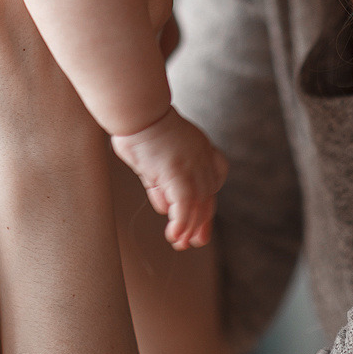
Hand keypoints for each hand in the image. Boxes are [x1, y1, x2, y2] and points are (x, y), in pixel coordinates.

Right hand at [110, 107, 228, 250]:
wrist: (137, 109)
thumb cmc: (137, 126)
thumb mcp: (153, 157)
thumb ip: (160, 182)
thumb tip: (164, 206)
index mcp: (199, 146)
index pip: (215, 176)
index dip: (208, 197)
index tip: (202, 214)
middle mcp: (201, 157)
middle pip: (208, 195)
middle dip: (203, 220)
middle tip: (198, 240)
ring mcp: (192, 166)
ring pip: (198, 204)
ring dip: (190, 228)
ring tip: (181, 244)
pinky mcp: (178, 174)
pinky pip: (184, 206)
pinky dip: (181, 224)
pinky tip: (175, 236)